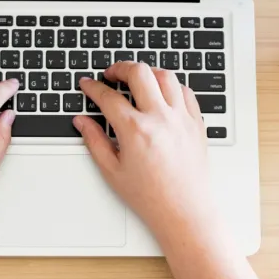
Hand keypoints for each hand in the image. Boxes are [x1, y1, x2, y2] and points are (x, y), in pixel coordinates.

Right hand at [75, 61, 213, 240]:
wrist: (184, 211)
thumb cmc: (151, 197)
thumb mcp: (112, 171)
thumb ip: (95, 141)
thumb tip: (82, 122)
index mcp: (135, 131)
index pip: (108, 97)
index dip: (93, 87)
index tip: (88, 85)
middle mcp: (160, 119)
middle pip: (139, 73)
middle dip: (120, 68)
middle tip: (111, 74)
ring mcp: (181, 119)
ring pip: (165, 76)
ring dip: (148, 72)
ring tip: (137, 79)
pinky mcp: (196, 124)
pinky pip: (186, 92)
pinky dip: (172, 87)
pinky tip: (163, 93)